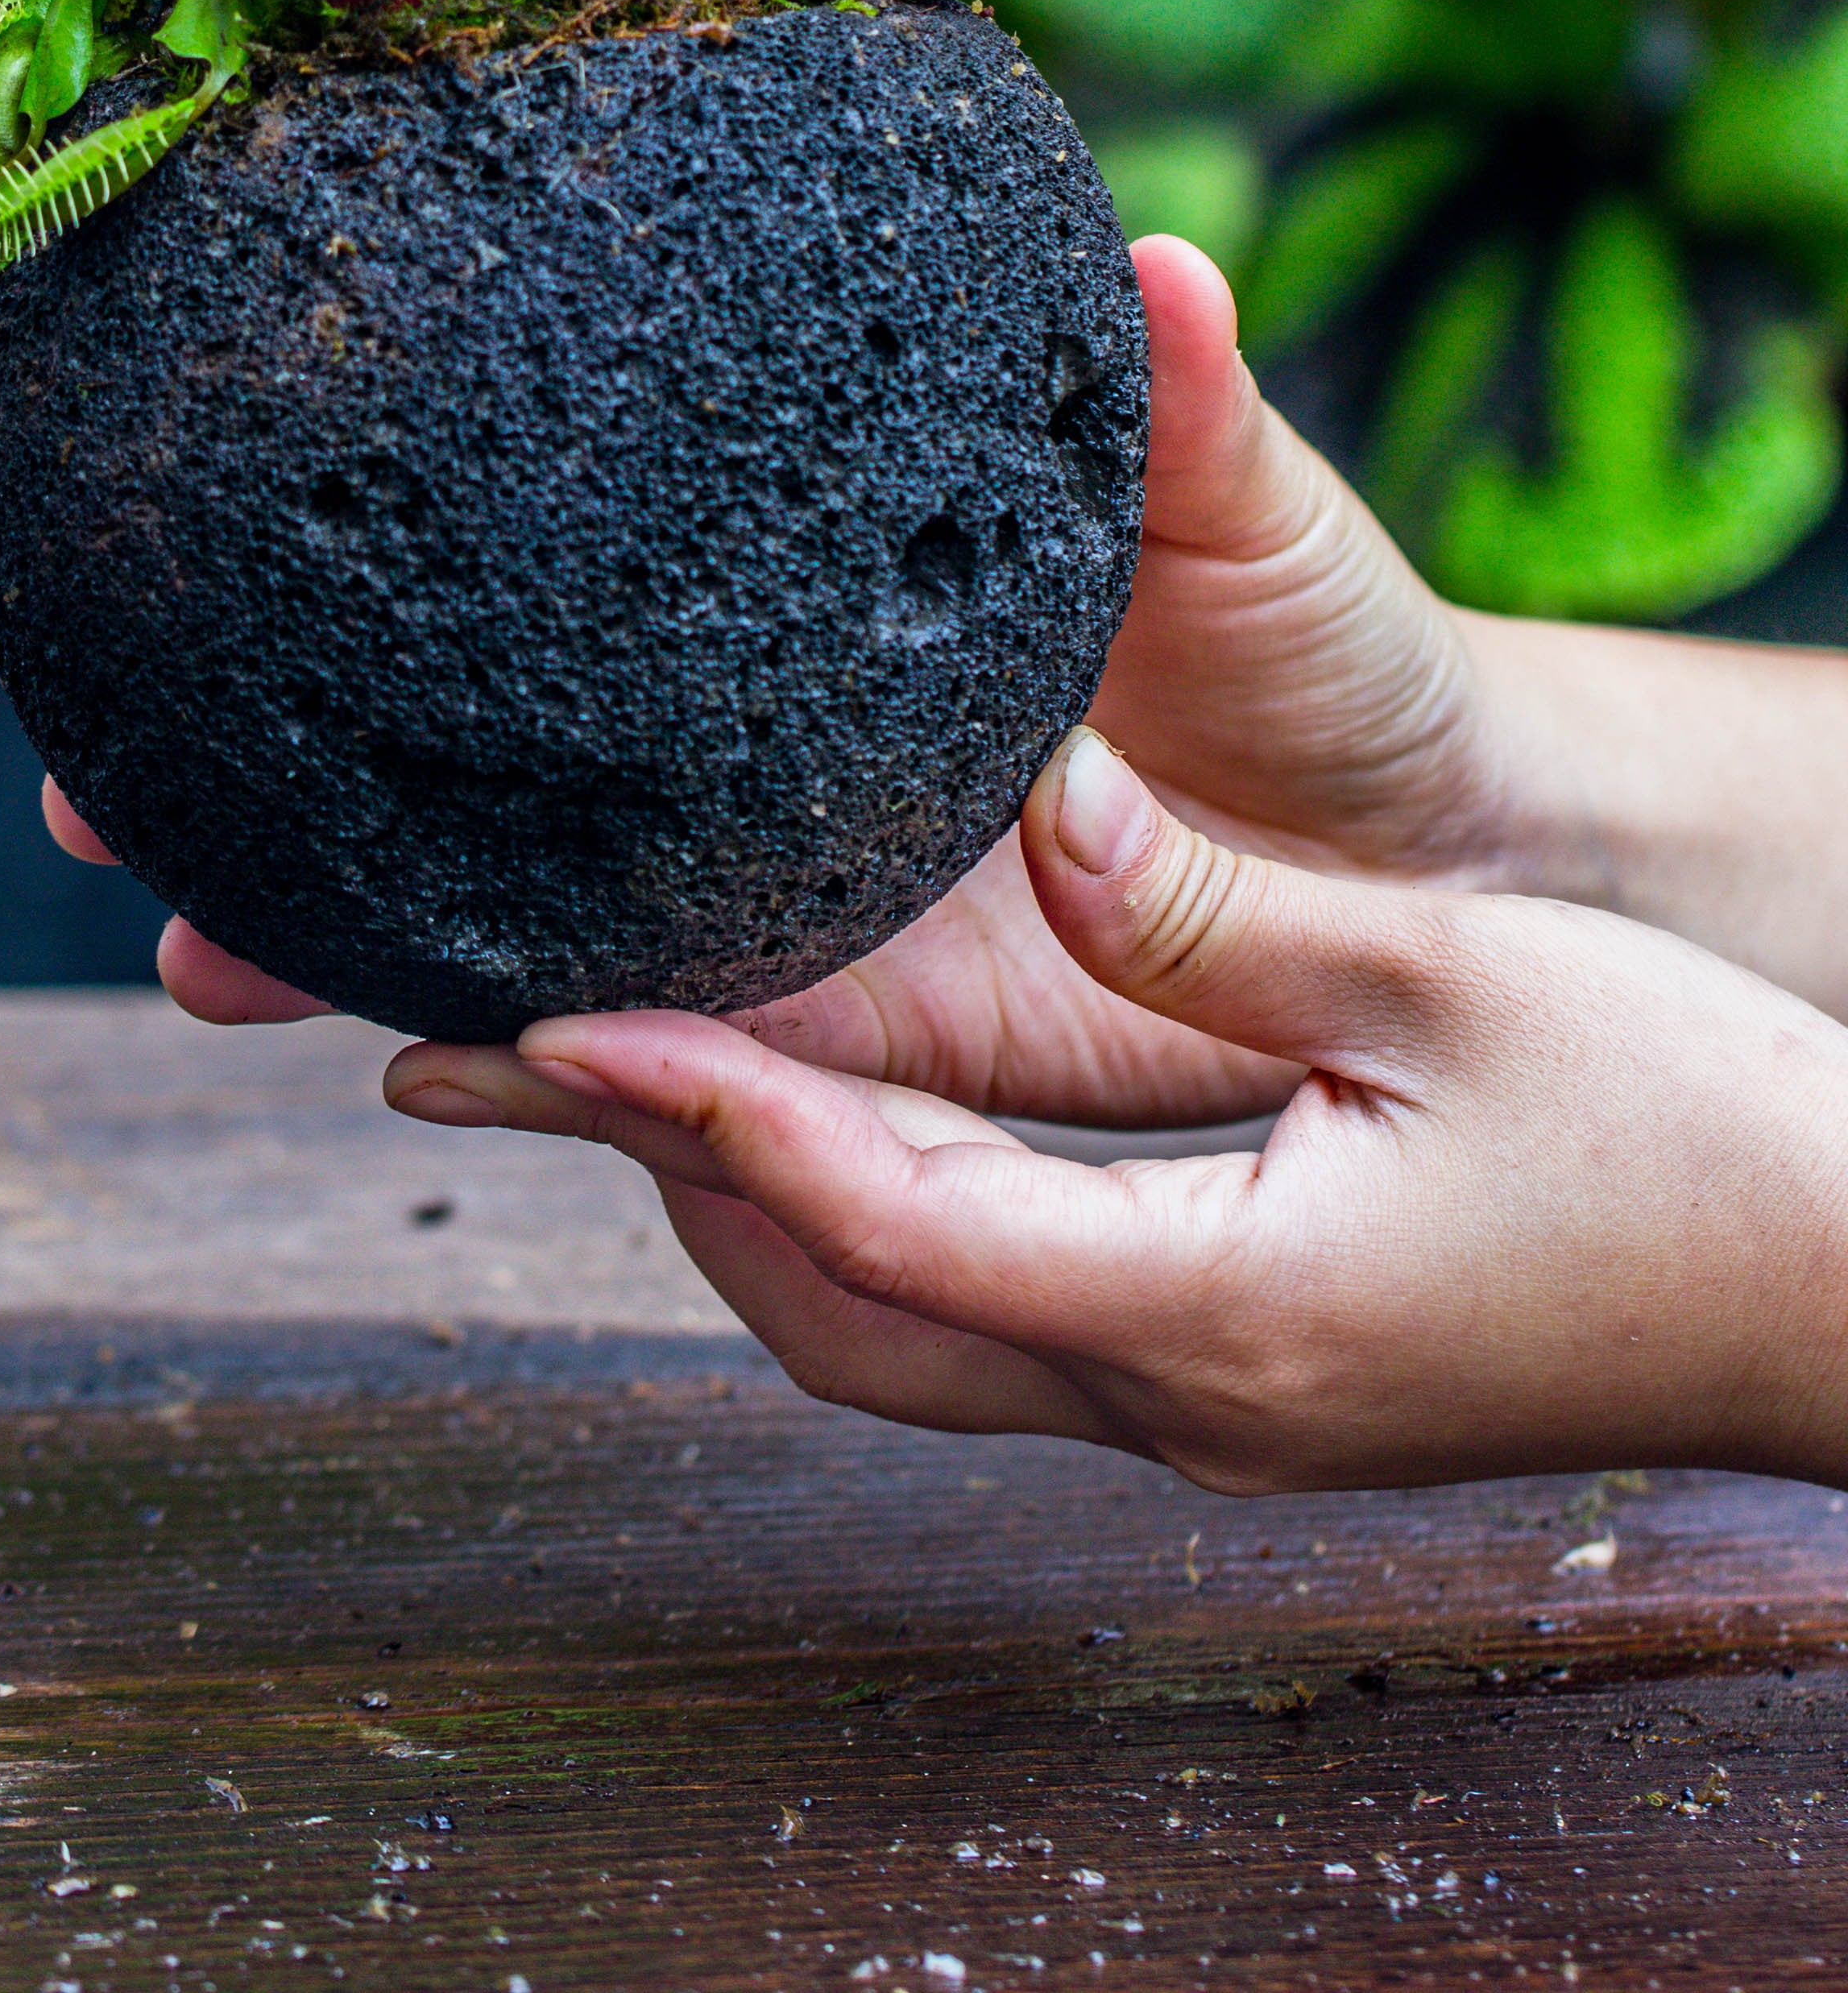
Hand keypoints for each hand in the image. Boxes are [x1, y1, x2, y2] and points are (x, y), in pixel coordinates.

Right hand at [46, 234, 1530, 1093]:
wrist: (1435, 856)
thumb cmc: (1332, 648)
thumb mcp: (1250, 513)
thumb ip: (1185, 407)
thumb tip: (1158, 250)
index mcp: (810, 618)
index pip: (574, 601)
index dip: (406, 572)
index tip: (207, 534)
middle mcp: (763, 762)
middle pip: (494, 773)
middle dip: (293, 792)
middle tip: (102, 790)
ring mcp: (797, 914)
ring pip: (541, 939)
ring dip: (367, 950)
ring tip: (201, 958)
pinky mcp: (872, 1050)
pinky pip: (687, 1075)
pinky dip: (549, 1076)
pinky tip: (418, 1072)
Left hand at [377, 728, 1847, 1492]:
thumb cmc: (1695, 1132)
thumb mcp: (1444, 982)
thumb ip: (1212, 904)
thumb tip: (1031, 795)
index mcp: (1220, 1310)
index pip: (883, 1214)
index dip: (703, 1112)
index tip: (551, 1023)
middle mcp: (1185, 1391)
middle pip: (847, 1309)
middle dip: (669, 1177)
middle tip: (506, 1047)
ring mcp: (1213, 1406)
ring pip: (903, 1330)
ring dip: (757, 1203)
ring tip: (623, 1060)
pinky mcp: (1246, 1375)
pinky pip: (990, 1312)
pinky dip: (869, 1213)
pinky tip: (833, 1105)